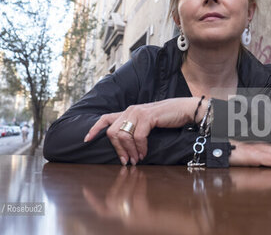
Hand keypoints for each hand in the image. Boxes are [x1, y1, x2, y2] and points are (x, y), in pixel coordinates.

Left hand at [84, 97, 206, 164]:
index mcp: (128, 111)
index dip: (95, 129)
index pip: (105, 118)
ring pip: (123, 136)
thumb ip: (135, 129)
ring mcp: (139, 112)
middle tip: (126, 161)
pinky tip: (144, 153)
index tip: (86, 140)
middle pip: (113, 132)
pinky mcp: (148, 117)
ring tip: (136, 160)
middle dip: (117, 149)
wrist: (184, 109)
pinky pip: (138, 137)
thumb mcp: (147, 122)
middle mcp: (130, 110)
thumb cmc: (167, 118)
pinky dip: (140, 148)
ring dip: (129, 151)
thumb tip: (126, 147)